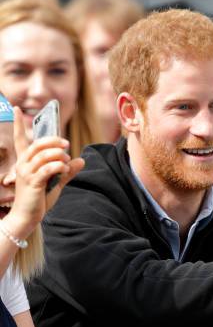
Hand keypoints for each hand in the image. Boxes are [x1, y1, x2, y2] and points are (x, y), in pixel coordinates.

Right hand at [4, 107, 83, 238]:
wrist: (27, 218)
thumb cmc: (38, 200)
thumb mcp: (55, 183)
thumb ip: (67, 171)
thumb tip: (81, 159)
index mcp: (25, 162)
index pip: (20, 139)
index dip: (19, 124)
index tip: (17, 108)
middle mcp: (22, 165)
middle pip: (37, 144)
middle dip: (53, 141)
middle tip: (67, 143)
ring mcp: (26, 173)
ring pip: (42, 155)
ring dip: (58, 155)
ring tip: (66, 161)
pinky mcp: (32, 183)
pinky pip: (46, 169)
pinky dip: (57, 167)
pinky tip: (64, 169)